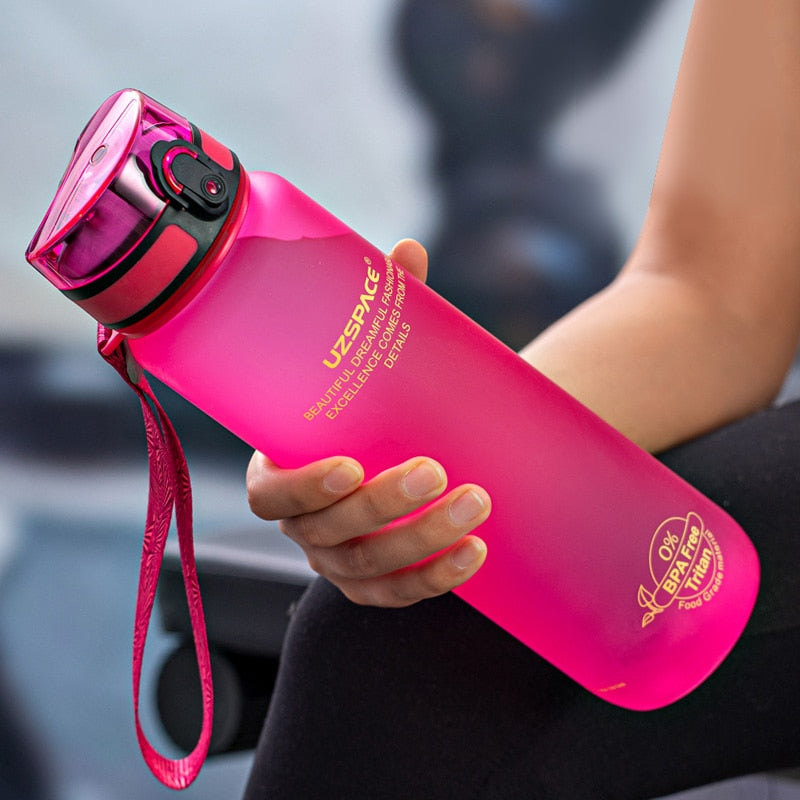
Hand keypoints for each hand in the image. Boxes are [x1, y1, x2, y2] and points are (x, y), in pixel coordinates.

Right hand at [246, 239, 490, 606]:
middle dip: (383, 505)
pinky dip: (435, 578)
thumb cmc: (375, 407)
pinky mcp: (374, 583)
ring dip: (421, 540)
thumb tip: (405, 255)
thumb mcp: (375, 365)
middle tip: (435, 469)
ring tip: (476, 504)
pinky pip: (397, 594)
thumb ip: (385, 313)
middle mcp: (305, 522)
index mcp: (284, 468)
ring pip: (367, 566)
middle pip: (326, 531)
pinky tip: (475, 552)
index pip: (268, 494)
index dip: (299, 488)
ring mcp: (337, 558)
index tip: (347, 464)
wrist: (399, 454)